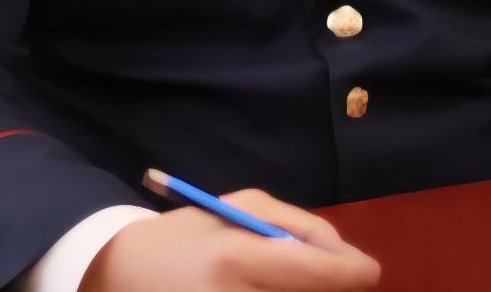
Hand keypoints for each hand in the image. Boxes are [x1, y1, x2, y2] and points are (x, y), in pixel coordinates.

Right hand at [79, 188, 380, 290]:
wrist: (120, 274)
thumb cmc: (188, 233)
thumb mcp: (239, 207)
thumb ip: (294, 225)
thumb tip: (342, 255)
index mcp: (238, 257)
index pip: (317, 272)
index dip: (353, 272)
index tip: (370, 271)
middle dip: (329, 289)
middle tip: (328, 277)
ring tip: (275, 281)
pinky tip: (266, 291)